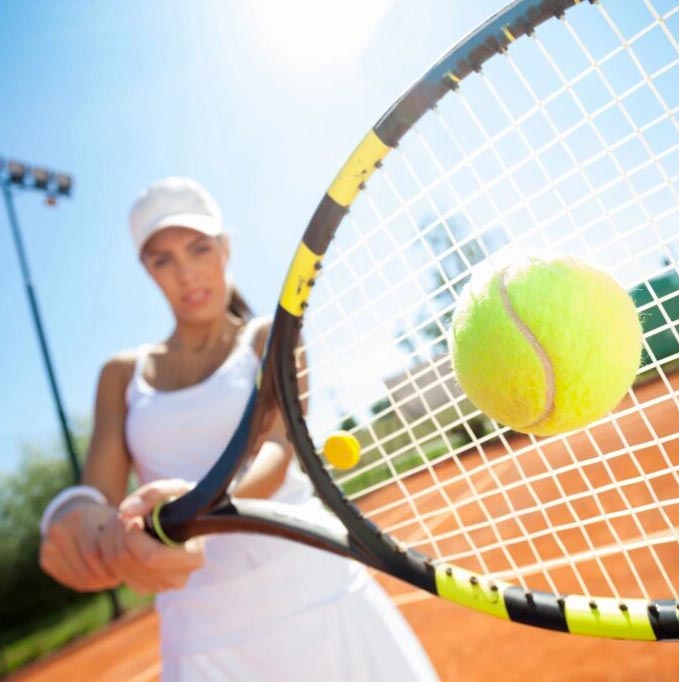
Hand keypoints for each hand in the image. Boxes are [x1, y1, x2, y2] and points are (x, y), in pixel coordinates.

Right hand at [40, 501, 121, 591]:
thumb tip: (139, 550)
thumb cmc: (105, 517)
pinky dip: (86, 583)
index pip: (95, 553)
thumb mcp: (117, 518)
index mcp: (79, 517)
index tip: (126, 570)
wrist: (76, 511)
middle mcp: (59, 530)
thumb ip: (127, 532)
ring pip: (78, 577)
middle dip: (105, 577)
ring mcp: (48, 545)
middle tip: (119, 580)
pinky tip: (98, 579)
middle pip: (86, 567)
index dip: (112, 565)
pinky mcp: (45, 558)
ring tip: (111, 579)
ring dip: (97, 583)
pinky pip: (69, 580)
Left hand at [97, 479, 204, 594]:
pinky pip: (116, 574)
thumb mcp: (172, 489)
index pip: (153, 556)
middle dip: (121, 535)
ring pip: (119, 568)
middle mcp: (179, 578)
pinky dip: (111, 553)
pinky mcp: (144, 588)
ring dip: (113, 541)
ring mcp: (161, 586)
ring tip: (124, 523)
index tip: (135, 519)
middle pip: (131, 562)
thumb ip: (152, 494)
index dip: (136, 537)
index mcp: (193, 557)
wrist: (176, 518)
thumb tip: (126, 512)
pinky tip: (122, 538)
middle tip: (125, 516)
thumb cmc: (176, 503)